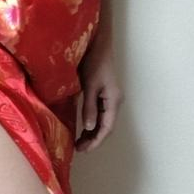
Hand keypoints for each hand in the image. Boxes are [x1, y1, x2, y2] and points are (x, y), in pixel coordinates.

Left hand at [75, 33, 123, 151]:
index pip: (107, 127)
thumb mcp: (89, 85)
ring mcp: (110, 97)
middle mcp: (115, 101)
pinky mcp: (104, 93)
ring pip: (103, 121)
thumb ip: (90, 106)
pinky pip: (100, 113)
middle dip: (94, 139)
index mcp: (114, 100)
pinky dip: (92, 122)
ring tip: (79, 142)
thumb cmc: (94, 62)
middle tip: (78, 149)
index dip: (96, 140)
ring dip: (92, 132)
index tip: (84, 150)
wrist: (98, 43)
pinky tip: (83, 127)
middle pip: (106, 126)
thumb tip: (90, 127)